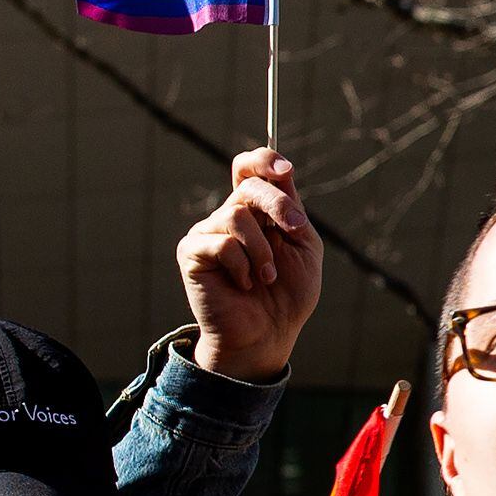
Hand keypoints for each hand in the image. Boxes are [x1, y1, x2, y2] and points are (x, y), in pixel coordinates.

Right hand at [182, 148, 321, 382]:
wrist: (268, 335)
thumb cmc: (288, 295)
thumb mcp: (304, 247)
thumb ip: (293, 211)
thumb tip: (281, 172)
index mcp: (257, 212)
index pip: (249, 169)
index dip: (263, 160)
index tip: (285, 170)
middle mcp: (229, 216)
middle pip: (248, 186)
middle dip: (278, 205)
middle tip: (294, 231)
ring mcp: (208, 232)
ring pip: (237, 215)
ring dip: (262, 249)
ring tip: (266, 277)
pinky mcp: (192, 252)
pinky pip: (222, 243)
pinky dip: (243, 266)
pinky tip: (244, 285)